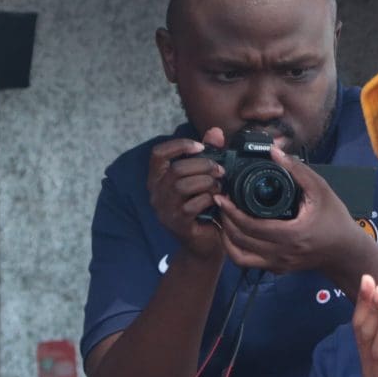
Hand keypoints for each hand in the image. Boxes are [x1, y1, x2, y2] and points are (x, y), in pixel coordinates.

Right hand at [147, 133, 225, 259]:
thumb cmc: (204, 208)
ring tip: (219, 186)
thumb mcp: (205, 179)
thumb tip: (215, 132)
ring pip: (183, 185)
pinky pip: (191, 205)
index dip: (178, 145)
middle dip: (203, 165)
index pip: (158, 154)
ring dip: (207, 182)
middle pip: (176, 169)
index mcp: (159, 179)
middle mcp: (156, 193)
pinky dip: (208, 199)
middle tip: (221, 170)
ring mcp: (164, 210)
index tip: (200, 146)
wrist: (204, 245)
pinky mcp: (176, 224)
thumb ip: (208, 154)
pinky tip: (217, 201)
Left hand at [215, 147, 367, 277]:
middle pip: (240, 241)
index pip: (250, 226)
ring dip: (227, 238)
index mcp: (291, 235)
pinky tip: (236, 234)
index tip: (222, 197)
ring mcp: (278, 265)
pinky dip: (237, 249)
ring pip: (239, 257)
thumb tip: (274, 151)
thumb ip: (297, 170)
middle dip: (225, 221)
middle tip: (220, 204)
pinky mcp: (278, 269)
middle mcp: (282, 254)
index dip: (232, 211)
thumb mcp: (321, 189)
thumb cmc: (335, 219)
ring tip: (224, 219)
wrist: (345, 251)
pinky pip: (249, 262)